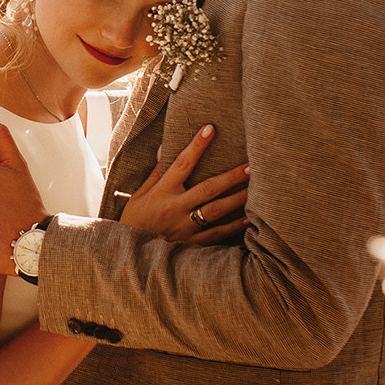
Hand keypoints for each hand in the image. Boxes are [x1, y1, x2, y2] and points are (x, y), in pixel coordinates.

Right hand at [117, 125, 249, 245]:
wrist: (130, 255)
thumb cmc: (134, 221)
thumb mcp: (139, 194)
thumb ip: (156, 173)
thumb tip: (165, 147)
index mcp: (162, 192)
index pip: (181, 164)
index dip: (196, 146)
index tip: (210, 129)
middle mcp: (175, 208)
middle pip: (208, 188)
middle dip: (231, 176)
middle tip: (250, 166)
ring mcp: (185, 227)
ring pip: (216, 210)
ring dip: (237, 199)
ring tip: (255, 189)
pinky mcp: (192, 243)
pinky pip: (217, 234)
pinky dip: (234, 226)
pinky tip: (248, 218)